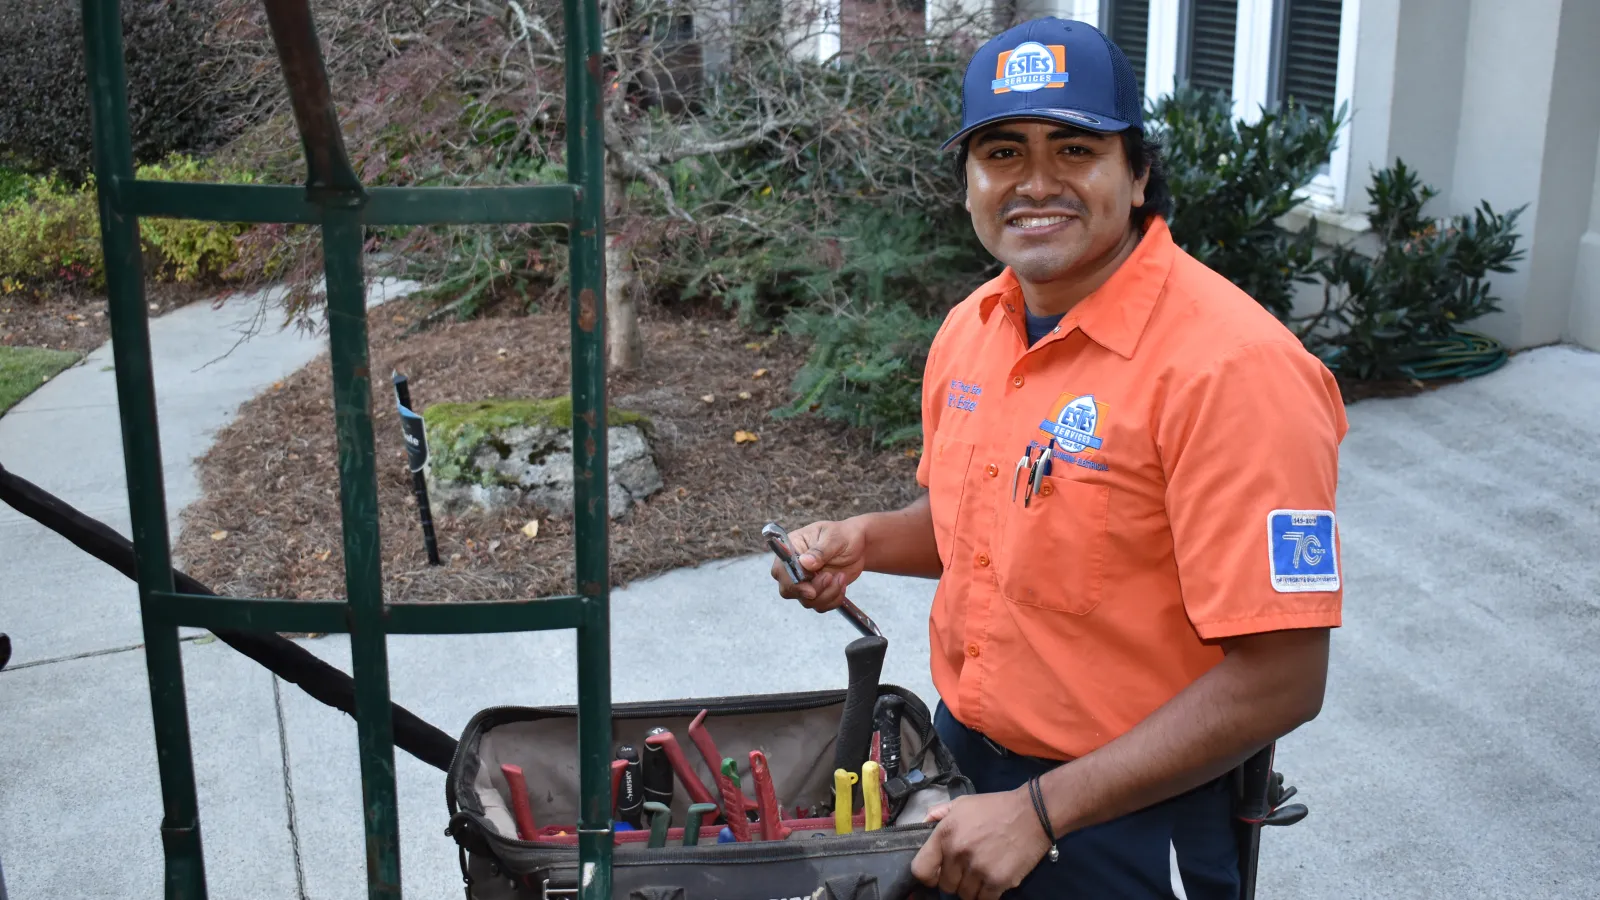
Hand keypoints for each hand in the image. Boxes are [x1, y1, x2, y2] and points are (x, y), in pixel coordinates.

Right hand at [769, 518, 866, 613]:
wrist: (858, 546)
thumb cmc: (843, 535)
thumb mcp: (834, 538)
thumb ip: (820, 550)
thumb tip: (805, 562)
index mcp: (791, 549)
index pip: (781, 570)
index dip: (793, 583)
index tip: (811, 590)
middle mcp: (793, 567)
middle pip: (788, 590)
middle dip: (813, 590)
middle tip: (830, 577)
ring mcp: (804, 582)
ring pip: (806, 601)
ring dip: (828, 594)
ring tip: (841, 577)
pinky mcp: (816, 592)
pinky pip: (819, 606)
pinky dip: (833, 600)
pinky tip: (842, 584)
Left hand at [910, 789, 1053, 899]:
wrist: (1033, 814)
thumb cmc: (996, 807)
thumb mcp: (963, 803)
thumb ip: (939, 813)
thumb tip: (924, 822)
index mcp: (945, 834)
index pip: (921, 870)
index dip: (929, 875)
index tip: (939, 873)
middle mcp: (958, 853)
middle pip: (946, 886)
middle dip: (956, 880)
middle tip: (968, 870)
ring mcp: (978, 869)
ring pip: (965, 895)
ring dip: (972, 888)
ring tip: (983, 873)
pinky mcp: (998, 881)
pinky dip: (988, 894)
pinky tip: (994, 881)